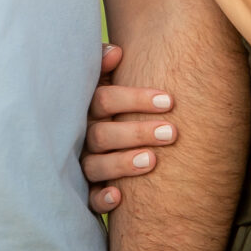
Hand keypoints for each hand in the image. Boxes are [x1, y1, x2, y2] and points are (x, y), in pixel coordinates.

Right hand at [83, 43, 177, 213]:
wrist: (93, 139)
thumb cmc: (107, 108)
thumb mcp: (103, 83)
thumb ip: (105, 65)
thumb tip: (116, 51)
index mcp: (87, 107)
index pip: (104, 99)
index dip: (135, 99)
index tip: (169, 101)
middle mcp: (80, 135)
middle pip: (102, 133)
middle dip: (137, 132)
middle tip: (170, 132)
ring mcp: (80, 164)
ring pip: (95, 166)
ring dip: (122, 164)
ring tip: (152, 161)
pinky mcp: (84, 192)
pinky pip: (88, 199)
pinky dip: (100, 198)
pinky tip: (118, 197)